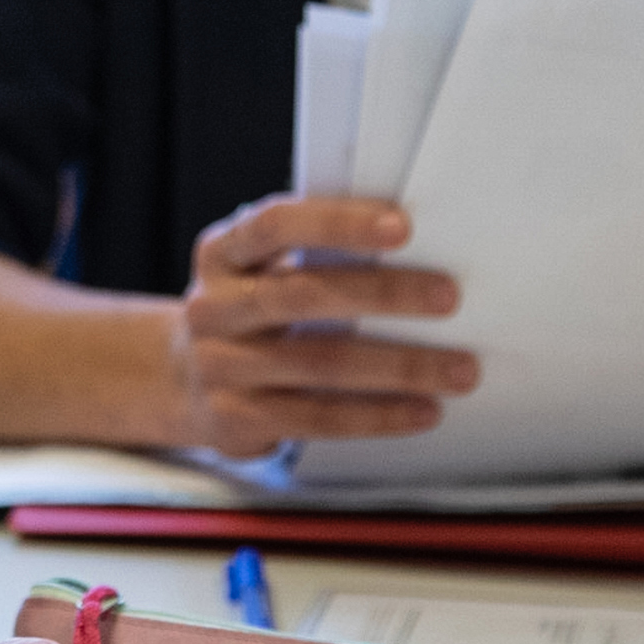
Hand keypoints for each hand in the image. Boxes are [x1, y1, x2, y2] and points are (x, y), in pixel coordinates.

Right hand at [170, 194, 477, 456]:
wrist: (184, 380)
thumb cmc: (253, 312)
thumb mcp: (261, 271)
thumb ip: (314, 255)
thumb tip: (417, 250)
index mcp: (222, 254)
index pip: (275, 226)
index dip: (337, 223)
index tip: (401, 227)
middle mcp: (212, 308)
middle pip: (301, 296)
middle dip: (384, 294)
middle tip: (448, 296)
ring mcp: (219, 367)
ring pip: (318, 364)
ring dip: (398, 366)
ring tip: (459, 369)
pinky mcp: (236, 420)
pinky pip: (316, 418)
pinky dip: (377, 415)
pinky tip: (423, 410)